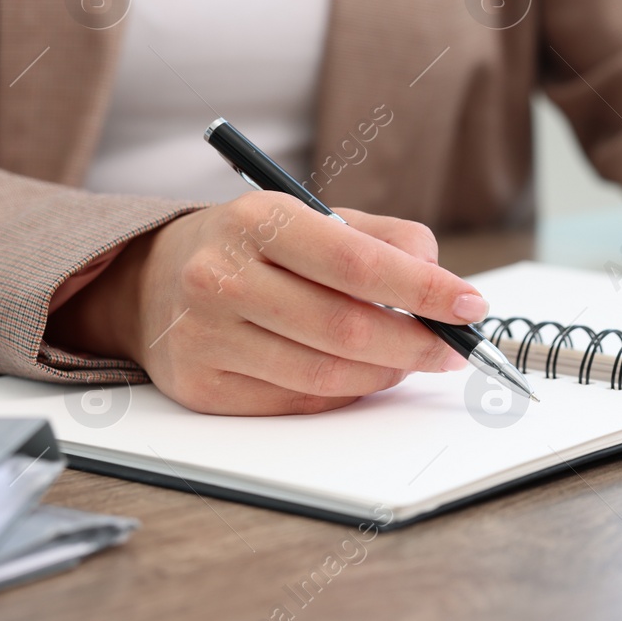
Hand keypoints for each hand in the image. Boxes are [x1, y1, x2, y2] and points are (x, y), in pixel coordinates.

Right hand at [48, 194, 487, 414]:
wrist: (150, 281)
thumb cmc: (254, 248)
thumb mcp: (313, 218)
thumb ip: (385, 240)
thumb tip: (443, 282)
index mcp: (257, 220)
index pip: (358, 263)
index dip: (425, 290)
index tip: (471, 306)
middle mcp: (222, 277)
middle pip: (347, 328)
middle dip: (417, 344)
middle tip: (453, 347)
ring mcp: (206, 337)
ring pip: (326, 375)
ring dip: (386, 374)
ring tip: (411, 359)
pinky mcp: (201, 387)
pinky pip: (298, 402)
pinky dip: (345, 394)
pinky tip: (362, 375)